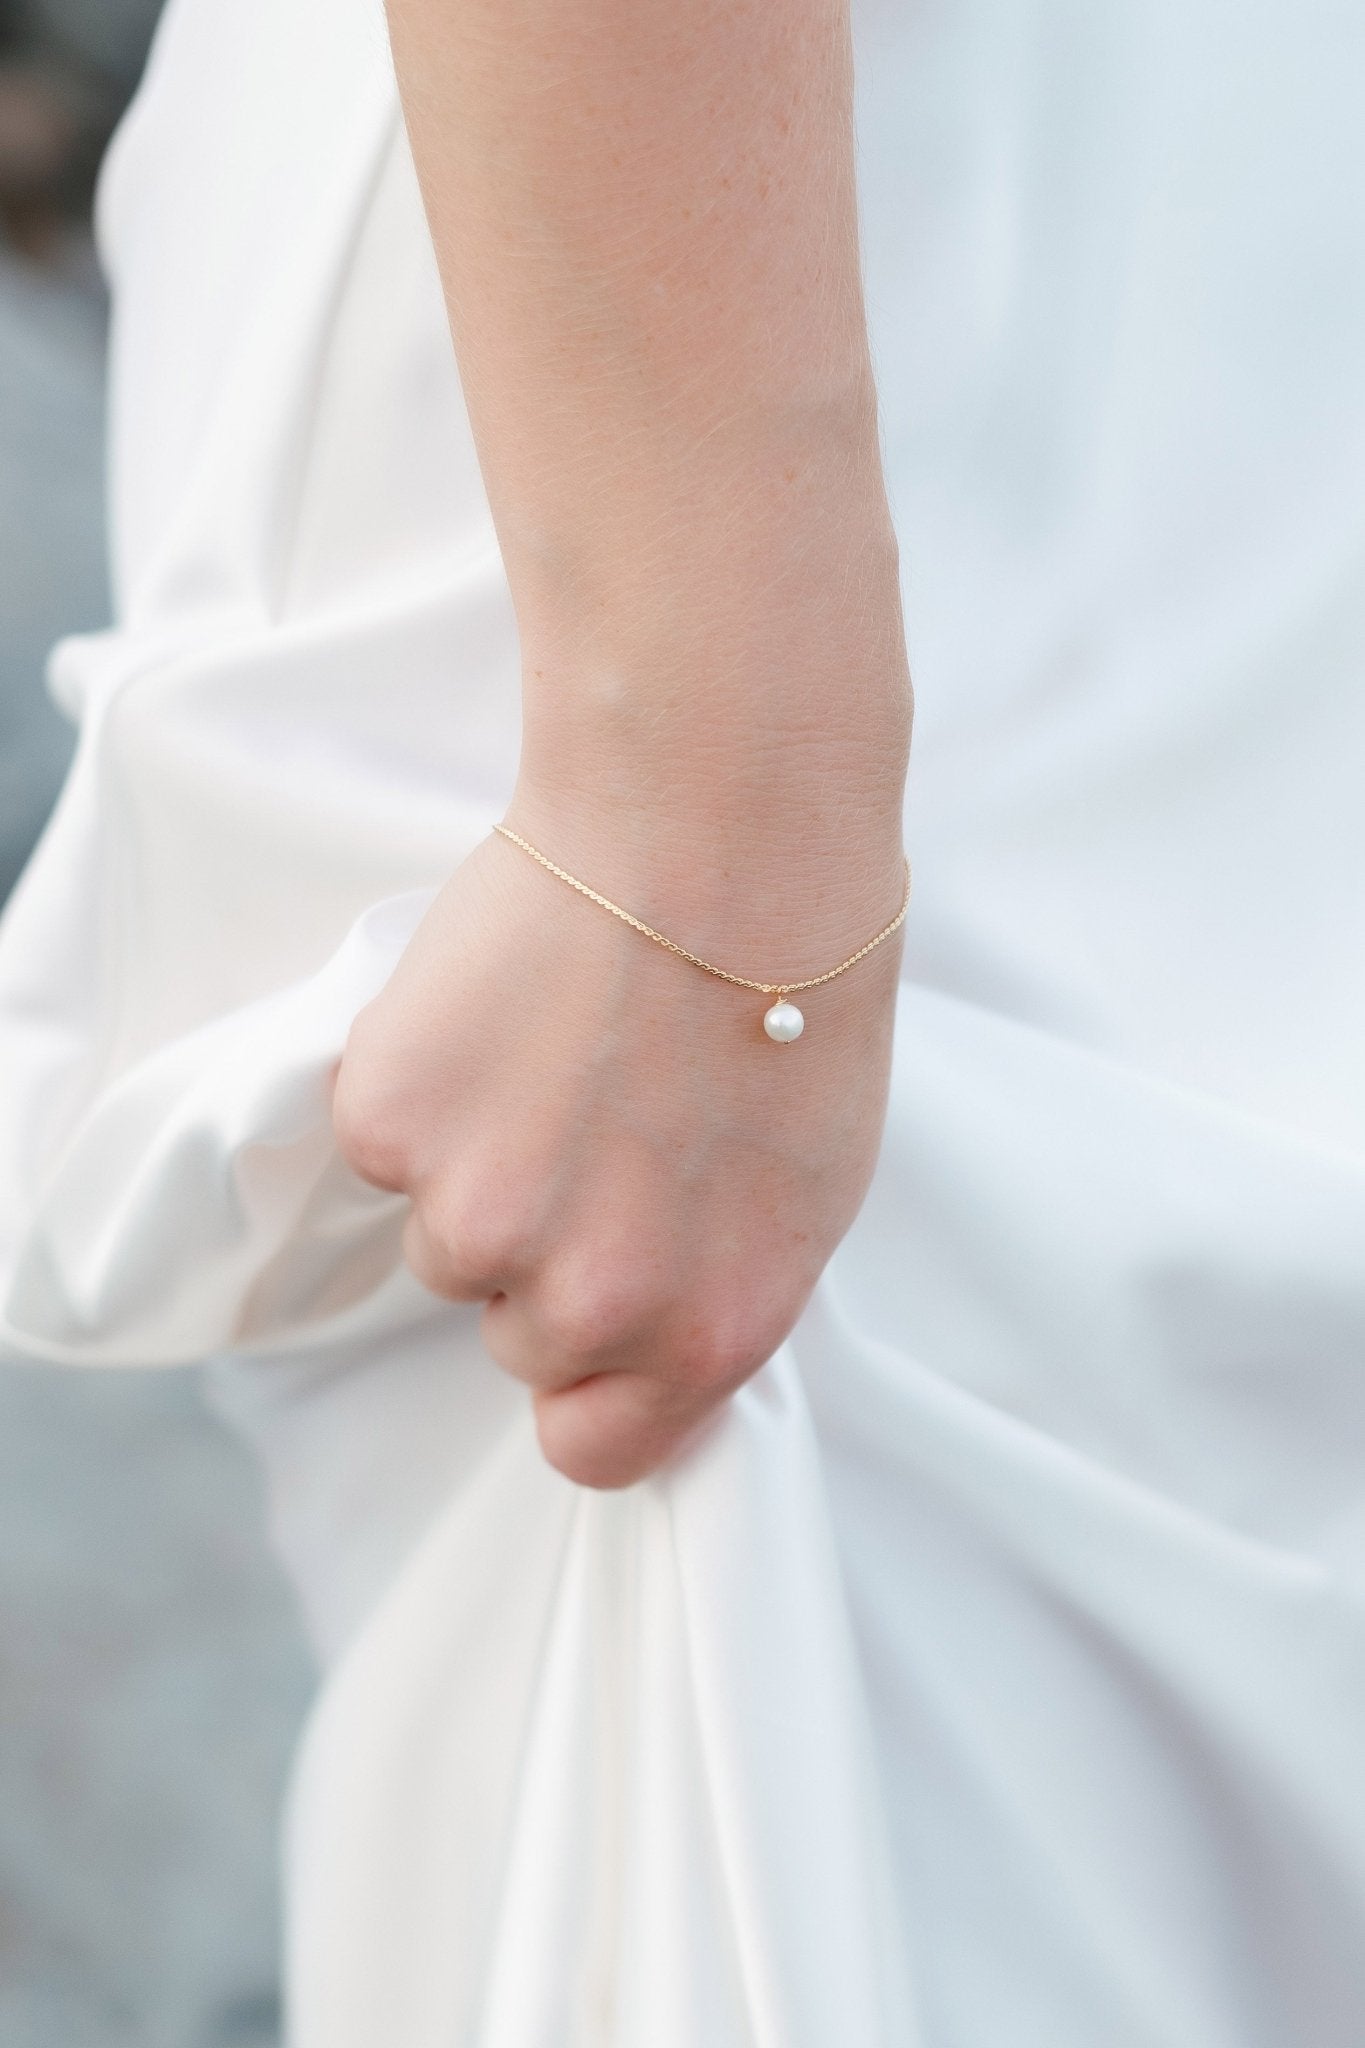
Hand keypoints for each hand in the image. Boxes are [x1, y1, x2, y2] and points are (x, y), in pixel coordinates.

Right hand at [331, 808, 904, 1487]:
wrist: (720, 830)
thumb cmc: (797, 992)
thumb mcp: (808, 1188)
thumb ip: (714, 1289)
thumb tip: (641, 1321)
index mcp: (707, 1331)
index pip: (593, 1449)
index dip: (584, 1379)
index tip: (585, 1308)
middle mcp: (592, 1303)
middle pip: (512, 1331)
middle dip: (541, 1248)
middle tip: (598, 1124)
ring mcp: (480, 1216)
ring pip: (443, 1232)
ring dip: (479, 1161)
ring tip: (560, 1050)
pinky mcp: (395, 1122)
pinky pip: (387, 1135)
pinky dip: (423, 1082)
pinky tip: (503, 1006)